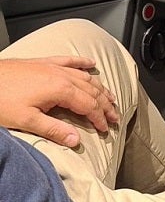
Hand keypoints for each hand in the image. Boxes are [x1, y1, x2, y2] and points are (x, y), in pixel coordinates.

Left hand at [0, 56, 117, 146]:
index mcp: (61, 90)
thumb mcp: (26, 121)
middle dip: (106, 105)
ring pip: (85, 77)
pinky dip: (82, 63)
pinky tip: (91, 64)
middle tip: (115, 116)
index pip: (89, 106)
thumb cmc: (0, 100)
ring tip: (110, 97)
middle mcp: (61, 76)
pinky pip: (69, 60)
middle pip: (92, 91)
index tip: (106, 128)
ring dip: (100, 88)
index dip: (100, 118)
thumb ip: (54, 130)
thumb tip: (76, 140)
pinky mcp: (43, 63)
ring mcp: (53, 67)